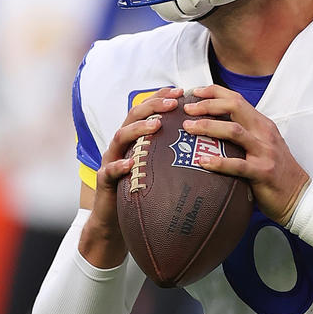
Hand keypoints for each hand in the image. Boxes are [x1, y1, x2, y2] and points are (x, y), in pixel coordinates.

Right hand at [82, 87, 183, 265]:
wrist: (114, 222)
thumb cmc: (142, 194)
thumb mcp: (159, 171)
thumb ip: (173, 156)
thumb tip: (208, 150)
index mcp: (134, 139)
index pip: (147, 110)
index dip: (161, 98)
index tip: (181, 91)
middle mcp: (121, 145)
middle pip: (133, 115)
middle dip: (153, 105)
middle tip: (173, 102)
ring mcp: (110, 160)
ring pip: (120, 136)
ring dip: (139, 128)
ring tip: (157, 125)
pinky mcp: (104, 180)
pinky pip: (110, 170)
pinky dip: (120, 165)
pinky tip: (131, 163)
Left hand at [182, 85, 309, 225]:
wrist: (299, 195)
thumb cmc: (276, 171)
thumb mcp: (263, 145)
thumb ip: (244, 135)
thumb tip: (212, 129)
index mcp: (262, 124)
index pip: (236, 99)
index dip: (214, 92)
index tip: (194, 93)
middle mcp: (264, 133)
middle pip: (234, 107)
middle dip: (208, 105)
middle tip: (187, 109)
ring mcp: (264, 151)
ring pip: (234, 131)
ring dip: (208, 126)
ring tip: (188, 128)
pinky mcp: (263, 172)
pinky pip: (237, 165)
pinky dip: (218, 162)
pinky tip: (202, 162)